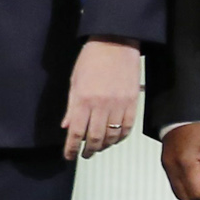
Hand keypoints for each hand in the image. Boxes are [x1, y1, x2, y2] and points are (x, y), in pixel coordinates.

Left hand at [60, 40, 142, 160]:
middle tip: (84, 154)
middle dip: (88, 151)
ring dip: (104, 146)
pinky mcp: (132, 102)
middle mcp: (101, 105)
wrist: (115, 42)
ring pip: (112, 136)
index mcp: (83, 99)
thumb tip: (67, 126)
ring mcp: (118, 104)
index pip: (75, 133)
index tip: (69, 156)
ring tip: (98, 147)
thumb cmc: (92, 59)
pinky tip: (115, 138)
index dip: (71, 148)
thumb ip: (71, 107)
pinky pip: (127, 128)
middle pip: (94, 138)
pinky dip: (120, 137)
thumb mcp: (75, 81)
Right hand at [160, 121, 199, 199]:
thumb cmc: (197, 124)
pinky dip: (186, 185)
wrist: (181, 113)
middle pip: (186, 197)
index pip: (197, 192)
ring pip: (179, 193)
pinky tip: (195, 174)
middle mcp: (173, 167)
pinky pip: (175, 184)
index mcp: (185, 162)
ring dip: (193, 191)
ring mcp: (167, 166)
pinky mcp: (166, 165)